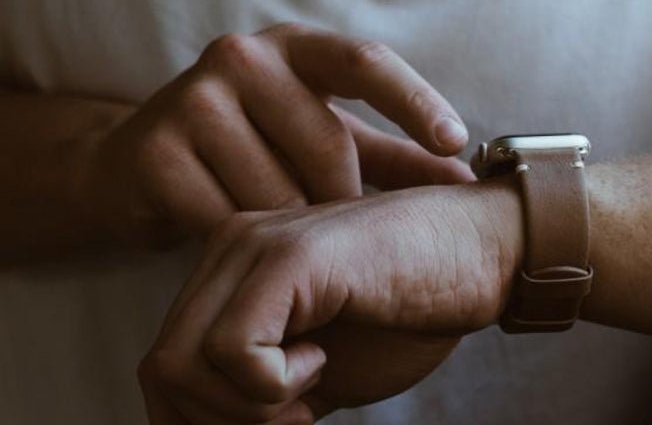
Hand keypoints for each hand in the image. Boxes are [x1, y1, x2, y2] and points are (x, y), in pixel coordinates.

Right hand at [79, 23, 472, 247]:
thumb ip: (398, 159)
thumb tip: (471, 181)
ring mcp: (192, 98)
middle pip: (328, 145)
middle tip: (336, 232)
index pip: (365, 61)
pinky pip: (225, 218)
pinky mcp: (153, 149)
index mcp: (296, 48)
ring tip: (276, 231)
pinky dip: (241, 242)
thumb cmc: (257, 149)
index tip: (455, 142)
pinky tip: (232, 240)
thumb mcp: (328, 141)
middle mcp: (242, 56)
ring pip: (277, 191)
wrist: (140, 167)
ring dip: (289, 228)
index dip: (415, 100)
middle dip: (343, 200)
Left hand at [139, 178, 522, 423]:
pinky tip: (323, 357)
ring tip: (311, 384)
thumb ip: (258, 394)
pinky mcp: (293, 258)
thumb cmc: (413, 309)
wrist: (486, 253)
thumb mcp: (315, 372)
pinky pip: (233, 352)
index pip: (168, 367)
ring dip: (246, 410)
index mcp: (233, 271)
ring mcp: (257, 247)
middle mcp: (231, 248)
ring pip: (179, 366)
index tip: (282, 421)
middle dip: (221, 424)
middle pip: (162, 371)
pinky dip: (272, 387)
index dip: (209, 422)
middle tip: (294, 418)